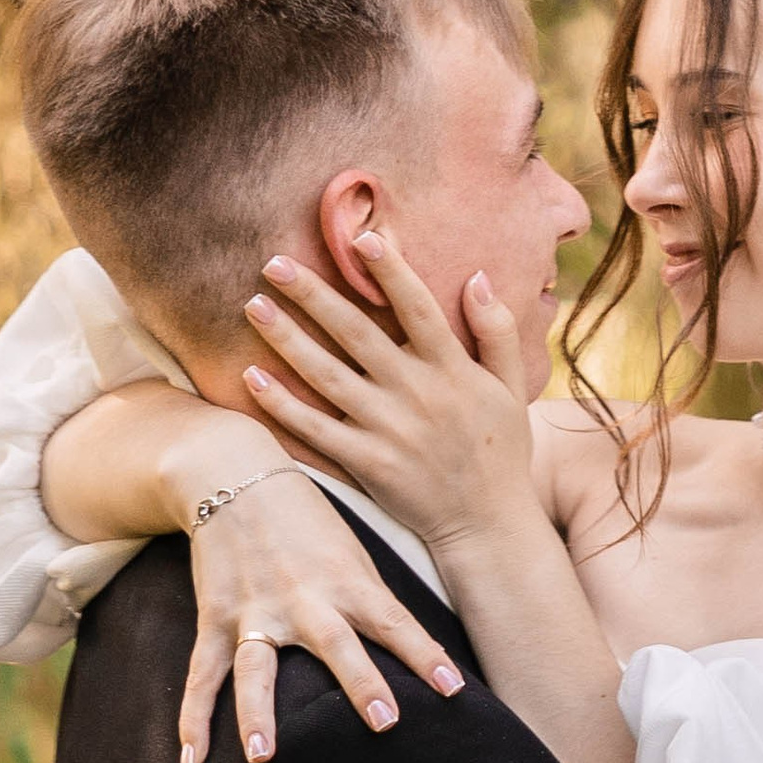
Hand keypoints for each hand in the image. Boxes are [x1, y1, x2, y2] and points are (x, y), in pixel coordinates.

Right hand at [178, 467, 466, 762]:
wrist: (230, 471)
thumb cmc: (304, 519)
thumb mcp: (350, 552)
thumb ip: (374, 603)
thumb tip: (417, 655)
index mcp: (347, 581)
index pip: (396, 622)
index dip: (426, 654)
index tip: (453, 689)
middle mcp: (304, 598)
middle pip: (336, 644)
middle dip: (360, 682)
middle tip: (384, 721)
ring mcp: (255, 611)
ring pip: (256, 668)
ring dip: (258, 712)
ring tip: (262, 757)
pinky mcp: (216, 617)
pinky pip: (203, 675)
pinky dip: (192, 718)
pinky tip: (191, 761)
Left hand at [239, 228, 539, 561]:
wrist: (489, 525)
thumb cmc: (502, 452)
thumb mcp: (511, 388)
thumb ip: (496, 331)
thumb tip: (477, 276)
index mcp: (452, 369)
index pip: (418, 308)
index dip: (391, 271)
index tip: (361, 237)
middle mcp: (416, 393)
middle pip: (356, 332)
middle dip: (313, 294)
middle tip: (273, 262)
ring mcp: (388, 429)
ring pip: (326, 374)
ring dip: (286, 337)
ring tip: (253, 306)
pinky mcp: (367, 463)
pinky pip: (315, 430)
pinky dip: (282, 405)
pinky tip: (252, 376)